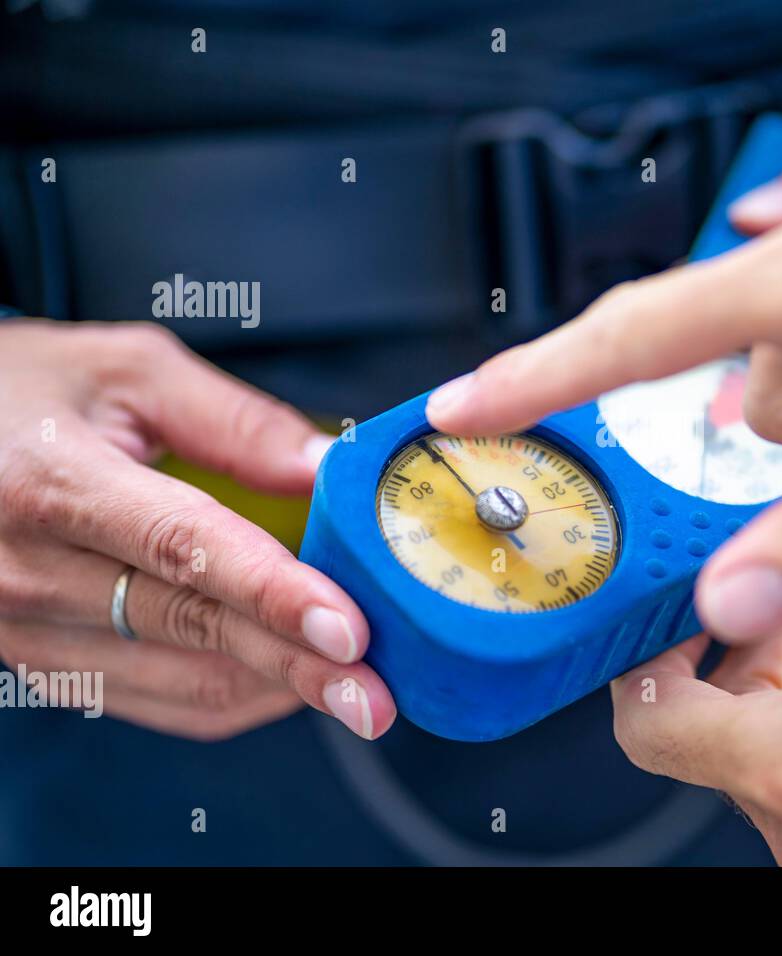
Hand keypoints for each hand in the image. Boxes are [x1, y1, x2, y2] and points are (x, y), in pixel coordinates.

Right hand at [0, 320, 395, 739]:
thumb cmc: (19, 391)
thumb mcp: (125, 369)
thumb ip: (235, 421)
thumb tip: (328, 469)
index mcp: (54, 483)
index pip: (183, 549)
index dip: (274, 593)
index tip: (350, 628)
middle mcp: (32, 571)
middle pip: (195, 628)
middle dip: (301, 665)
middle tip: (381, 693)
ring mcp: (28, 631)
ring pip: (181, 681)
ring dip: (277, 688)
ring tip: (356, 689)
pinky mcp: (40, 663)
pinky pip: (155, 703)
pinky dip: (233, 698)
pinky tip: (287, 682)